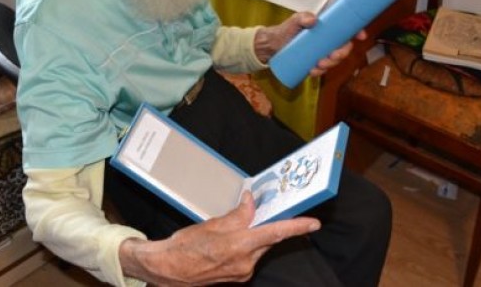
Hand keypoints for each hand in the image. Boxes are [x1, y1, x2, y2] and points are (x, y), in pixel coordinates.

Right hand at [118, 192, 319, 284]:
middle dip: (272, 225)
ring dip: (257, 235)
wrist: (167, 270)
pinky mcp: (238, 277)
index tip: (313, 222)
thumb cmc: (184, 247)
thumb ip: (238, 215)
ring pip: (260, 247)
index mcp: (238, 246)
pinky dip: (249, 245)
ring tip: (240, 224)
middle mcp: (244, 263)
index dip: (296, 227)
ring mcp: (242, 273)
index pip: (274, 233)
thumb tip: (252, 203)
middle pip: (268, 240)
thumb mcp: (212, 225)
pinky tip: (235, 238)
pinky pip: (251, 256)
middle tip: (274, 211)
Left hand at [254, 12, 365, 76]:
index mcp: (326, 28)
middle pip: (343, 48)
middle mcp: (326, 41)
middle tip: (332, 56)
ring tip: (319, 65)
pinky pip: (321, 69)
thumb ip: (302, 17)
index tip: (361, 36)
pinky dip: (319, 72)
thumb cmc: (285, 30)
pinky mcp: (314, 62)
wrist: (271, 45)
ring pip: (334, 60)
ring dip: (330, 65)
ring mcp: (321, 52)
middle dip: (342, 54)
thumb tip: (312, 20)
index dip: (357, 32)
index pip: (346, 30)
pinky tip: (313, 71)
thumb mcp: (294, 21)